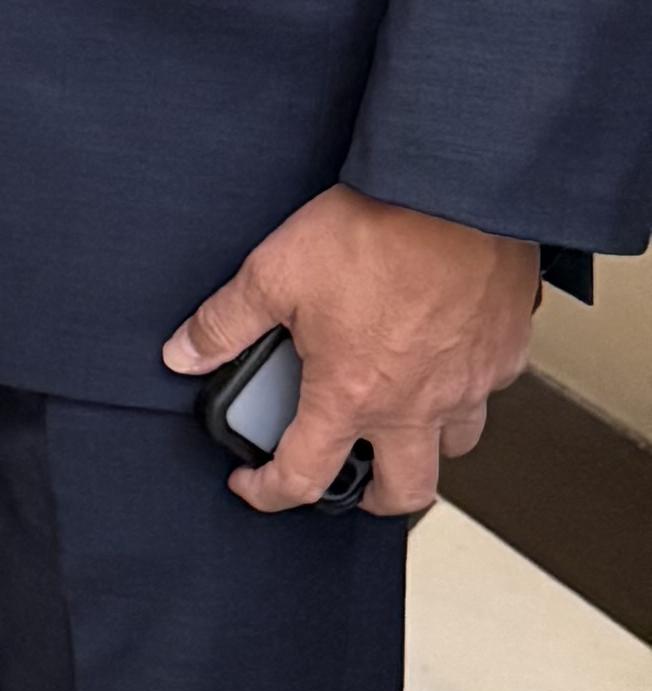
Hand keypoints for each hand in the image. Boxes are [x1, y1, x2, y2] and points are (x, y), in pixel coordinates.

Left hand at [166, 185, 535, 516]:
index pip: (305, 477)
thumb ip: (224, 322)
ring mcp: (469, 382)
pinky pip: (488, 392)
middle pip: (405, 492)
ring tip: (397, 419)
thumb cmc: (377, 230)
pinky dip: (465, 390)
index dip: (269, 492)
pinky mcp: (506, 352)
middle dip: (373, 498)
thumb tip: (184, 352)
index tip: (255, 484)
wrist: (455, 192)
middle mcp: (417, 404)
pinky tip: (442, 362)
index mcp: (352, 395)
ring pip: (455, 446)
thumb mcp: (273, 272)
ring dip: (425, 445)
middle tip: (350, 478)